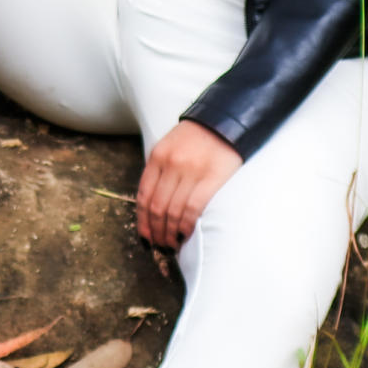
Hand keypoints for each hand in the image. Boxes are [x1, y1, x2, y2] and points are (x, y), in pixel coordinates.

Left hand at [136, 120, 243, 250]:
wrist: (225, 120)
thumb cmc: (197, 137)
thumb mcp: (170, 146)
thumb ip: (160, 170)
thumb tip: (152, 206)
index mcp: (158, 156)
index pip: (144, 196)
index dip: (142, 221)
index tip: (145, 237)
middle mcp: (171, 163)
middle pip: (156, 207)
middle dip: (155, 232)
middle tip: (159, 246)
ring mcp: (191, 171)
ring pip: (172, 211)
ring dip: (169, 234)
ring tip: (171, 245)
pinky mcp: (211, 177)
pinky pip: (192, 208)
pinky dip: (185, 226)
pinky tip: (184, 235)